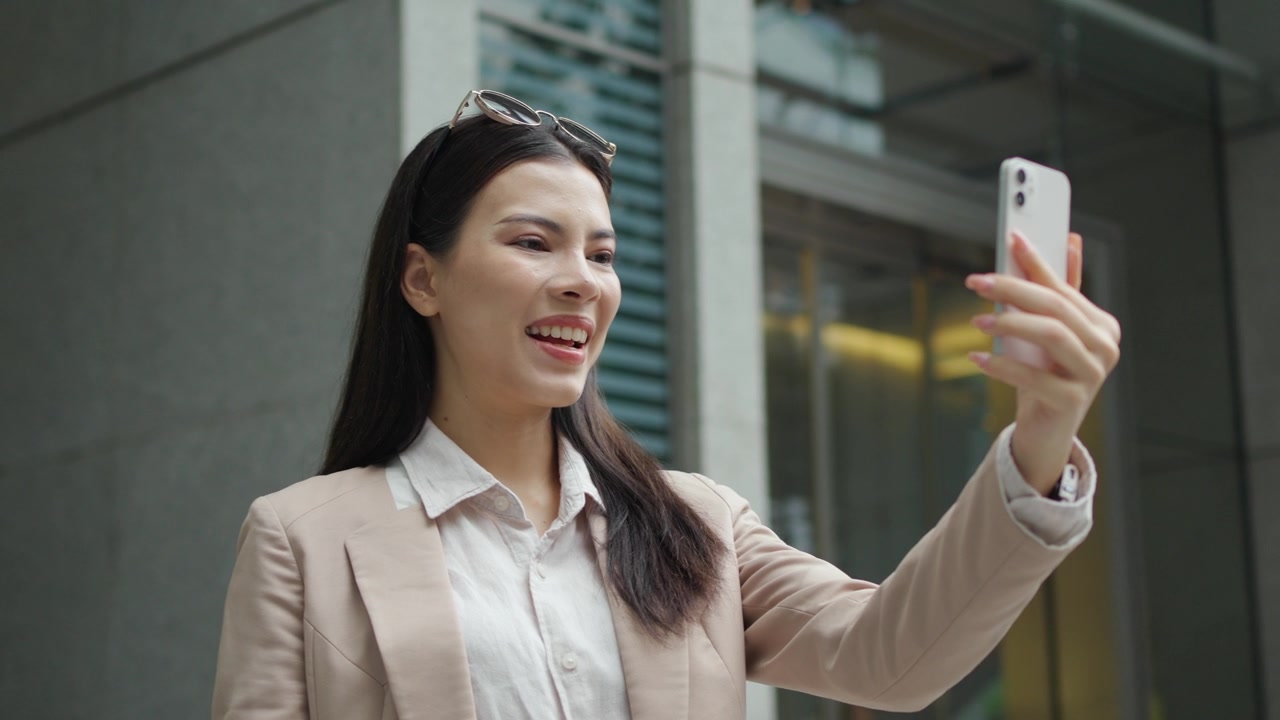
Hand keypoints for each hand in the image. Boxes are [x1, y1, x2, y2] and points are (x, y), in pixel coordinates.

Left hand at [964, 232, 1121, 494]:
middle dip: (1014, 289)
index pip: (1063, 287)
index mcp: (1102, 325)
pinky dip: (1002, 366)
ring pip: (1052, 335)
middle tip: (977, 281)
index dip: (1037, 262)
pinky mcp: (1072, 401)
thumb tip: (1070, 239)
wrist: (1046, 430)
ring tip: (977, 321)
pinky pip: (1034, 377)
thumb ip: (1058, 289)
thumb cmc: (1046, 375)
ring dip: (1010, 323)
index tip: (1012, 238)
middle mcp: (1105, 347)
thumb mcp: (1048, 331)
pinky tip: (978, 359)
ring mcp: (1093, 375)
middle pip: (1055, 307)